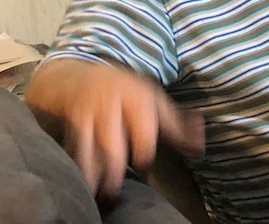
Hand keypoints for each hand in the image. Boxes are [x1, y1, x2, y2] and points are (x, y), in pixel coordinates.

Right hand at [25, 59, 203, 198]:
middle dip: (114, 171)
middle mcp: (110, 107)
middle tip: (116, 188)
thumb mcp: (152, 100)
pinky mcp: (69, 127)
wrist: (78, 75)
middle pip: (112, 147)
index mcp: (136, 98)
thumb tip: (199, 148)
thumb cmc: (124, 93)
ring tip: (101, 193)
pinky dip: (77, 170)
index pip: (142, 129)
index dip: (143, 151)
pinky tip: (84, 183)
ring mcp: (87, 118)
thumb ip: (178, 126)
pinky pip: (72, 153)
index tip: (142, 160)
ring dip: (94, 176)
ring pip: (88, 153)